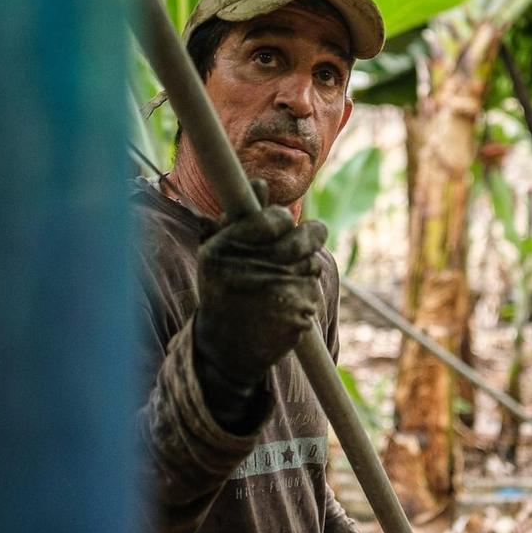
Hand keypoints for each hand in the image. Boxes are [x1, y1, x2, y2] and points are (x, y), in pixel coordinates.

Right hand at [193, 180, 326, 392]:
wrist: (225, 350)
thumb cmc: (222, 291)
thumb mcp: (219, 253)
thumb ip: (241, 217)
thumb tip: (260, 182)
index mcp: (226, 251)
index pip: (276, 218)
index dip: (282, 218)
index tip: (280, 223)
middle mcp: (251, 272)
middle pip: (305, 238)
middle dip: (310, 236)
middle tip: (306, 240)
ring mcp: (277, 297)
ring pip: (312, 265)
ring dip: (304, 268)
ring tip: (282, 279)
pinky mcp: (298, 317)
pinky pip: (312, 291)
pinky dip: (303, 294)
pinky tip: (283, 305)